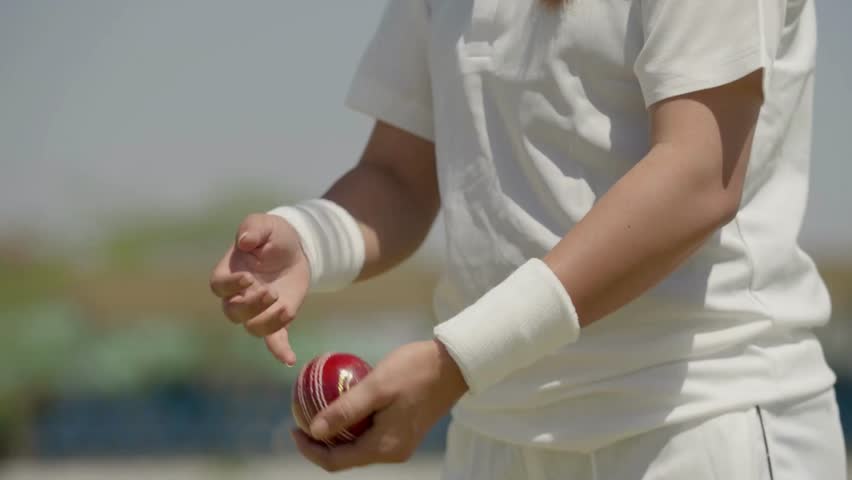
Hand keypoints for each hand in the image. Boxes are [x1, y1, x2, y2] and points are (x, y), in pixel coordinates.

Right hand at [209, 213, 309, 364]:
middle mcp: (239, 295)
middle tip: (270, 292)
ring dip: (267, 322)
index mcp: (230, 272)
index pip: (218, 286)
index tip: (248, 277)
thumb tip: (244, 241)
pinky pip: (274, 340)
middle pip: (232, 312)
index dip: (231, 286)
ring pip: (251, 327)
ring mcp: (258, 309)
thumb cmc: (274, 235)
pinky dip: (279, 350)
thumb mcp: (265, 225)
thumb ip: (253, 228)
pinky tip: (289, 359)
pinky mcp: (277, 318)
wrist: (298, 248)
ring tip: (285, 308)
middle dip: (250, 305)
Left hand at [292, 339, 467, 471]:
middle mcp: (392, 451)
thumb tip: (315, 431)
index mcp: (384, 447)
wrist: (454, 365)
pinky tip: (344, 403)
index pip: (336, 461)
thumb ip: (345, 410)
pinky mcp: (404, 430)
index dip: (310, 450)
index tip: (294, 428)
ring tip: (318, 409)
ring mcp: (400, 442)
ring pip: (358, 446)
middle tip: (302, 417)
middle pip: (346, 457)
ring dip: (336, 432)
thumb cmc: (415, 371)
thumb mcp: (377, 386)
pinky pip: (370, 434)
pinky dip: (353, 424)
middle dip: (320, 442)